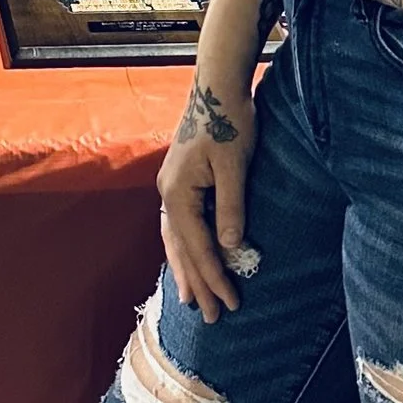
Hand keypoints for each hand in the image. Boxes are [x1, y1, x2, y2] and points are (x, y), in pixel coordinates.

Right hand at [159, 71, 256, 322]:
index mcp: (178, 193)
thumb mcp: (235, 167)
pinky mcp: (180, 181)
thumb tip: (231, 248)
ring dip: (185, 269)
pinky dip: (184, 247)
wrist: (217, 85)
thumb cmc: (230, 121)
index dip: (214, 277)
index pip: (197, 247)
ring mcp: (170, 187)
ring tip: (190, 298)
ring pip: (175, 239)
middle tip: (211, 317)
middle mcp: (167, 193)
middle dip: (197, 283)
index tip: (229, 304)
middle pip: (181, 249)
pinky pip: (179, 225)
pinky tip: (188, 258)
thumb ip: (231, 209)